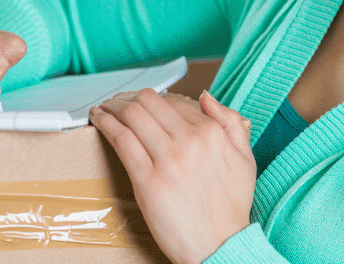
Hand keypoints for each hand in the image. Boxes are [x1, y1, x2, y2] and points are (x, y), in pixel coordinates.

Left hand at [89, 89, 255, 263]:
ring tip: (103, 109)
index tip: (141, 104)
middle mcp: (190, 141)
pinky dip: (105, 124)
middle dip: (128, 99)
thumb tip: (205, 96)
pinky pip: (121, 140)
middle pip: (148, 102)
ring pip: (132, 115)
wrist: (221, 246)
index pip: (173, 102)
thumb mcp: (245, 159)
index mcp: (211, 133)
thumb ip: (230, 121)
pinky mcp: (147, 180)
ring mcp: (168, 160)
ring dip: (112, 107)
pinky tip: (99, 120)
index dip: (153, 101)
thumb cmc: (230, 208)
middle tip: (116, 103)